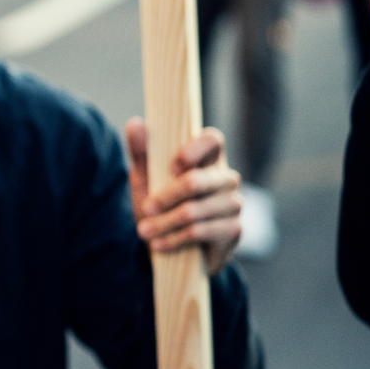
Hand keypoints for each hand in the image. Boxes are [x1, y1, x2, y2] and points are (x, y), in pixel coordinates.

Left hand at [127, 119, 240, 274]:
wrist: (169, 245)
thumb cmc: (159, 205)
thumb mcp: (145, 179)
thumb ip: (141, 152)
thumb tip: (135, 123)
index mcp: (207, 159)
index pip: (213, 139)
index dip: (194, 149)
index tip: (172, 167)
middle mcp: (225, 178)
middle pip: (197, 181)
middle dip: (165, 197)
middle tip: (145, 207)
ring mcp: (233, 204)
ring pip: (195, 210)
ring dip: (165, 223)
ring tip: (144, 232)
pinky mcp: (234, 229)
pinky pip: (201, 232)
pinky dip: (174, 238)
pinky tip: (158, 245)